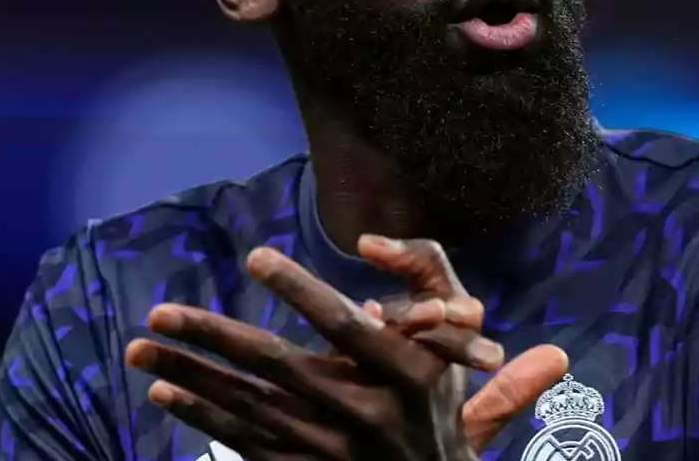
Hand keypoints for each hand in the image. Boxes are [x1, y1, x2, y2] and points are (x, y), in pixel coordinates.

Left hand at [125, 237, 565, 460]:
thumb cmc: (441, 448)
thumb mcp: (470, 406)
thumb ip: (500, 377)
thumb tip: (558, 356)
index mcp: (404, 384)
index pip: (344, 326)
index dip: (298, 289)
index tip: (255, 257)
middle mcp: (358, 418)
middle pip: (274, 367)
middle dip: (211, 334)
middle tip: (161, 308)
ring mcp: (320, 452)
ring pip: (241, 405)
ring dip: (188, 370)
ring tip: (141, 343)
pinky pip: (238, 440)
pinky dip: (198, 413)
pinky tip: (164, 388)